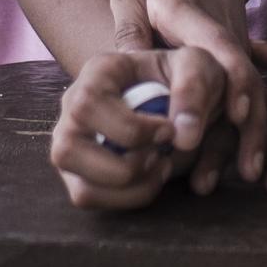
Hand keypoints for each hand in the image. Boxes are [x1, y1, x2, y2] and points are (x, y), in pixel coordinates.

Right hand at [50, 47, 237, 209]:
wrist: (185, 99)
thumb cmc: (185, 78)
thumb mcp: (198, 66)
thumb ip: (194, 89)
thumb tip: (183, 139)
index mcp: (97, 73)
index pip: (88, 104)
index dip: (130, 129)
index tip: (170, 132)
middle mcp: (73, 108)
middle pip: (68, 149)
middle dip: (126, 165)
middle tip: (162, 154)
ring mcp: (72, 143)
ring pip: (80, 187)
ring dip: (129, 188)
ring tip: (160, 166)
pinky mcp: (81, 173)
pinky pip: (90, 200)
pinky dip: (128, 199)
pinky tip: (152, 178)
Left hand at [111, 0, 266, 181]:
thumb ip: (129, 26)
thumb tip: (123, 73)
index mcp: (188, 11)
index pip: (211, 48)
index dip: (214, 85)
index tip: (213, 121)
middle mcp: (221, 36)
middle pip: (237, 84)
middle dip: (232, 129)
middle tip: (206, 176)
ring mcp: (237, 51)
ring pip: (249, 98)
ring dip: (246, 139)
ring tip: (233, 178)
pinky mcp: (240, 65)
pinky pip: (247, 101)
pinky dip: (247, 134)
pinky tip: (241, 166)